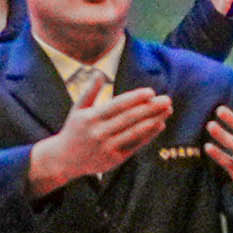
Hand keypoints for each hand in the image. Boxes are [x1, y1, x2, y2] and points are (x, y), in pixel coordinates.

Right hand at [33, 75, 179, 191]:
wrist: (64, 160)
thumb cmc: (74, 130)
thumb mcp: (77, 109)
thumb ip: (89, 91)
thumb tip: (99, 73)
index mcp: (90, 118)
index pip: (117, 105)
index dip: (135, 98)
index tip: (150, 91)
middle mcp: (99, 132)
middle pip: (130, 118)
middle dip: (150, 108)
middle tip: (167, 99)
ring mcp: (108, 147)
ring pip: (135, 132)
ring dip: (154, 121)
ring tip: (167, 111)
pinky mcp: (115, 159)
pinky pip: (135, 145)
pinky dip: (149, 135)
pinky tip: (159, 125)